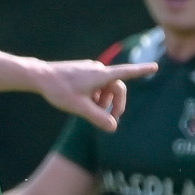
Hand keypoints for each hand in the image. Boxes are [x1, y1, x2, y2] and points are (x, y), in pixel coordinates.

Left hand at [24, 58, 156, 131]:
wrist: (39, 77)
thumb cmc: (60, 90)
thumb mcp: (80, 108)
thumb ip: (98, 118)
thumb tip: (114, 127)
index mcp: (101, 75)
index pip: (126, 72)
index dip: (141, 71)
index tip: (155, 67)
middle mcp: (98, 70)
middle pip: (116, 87)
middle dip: (116, 104)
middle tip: (112, 120)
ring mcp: (90, 70)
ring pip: (105, 88)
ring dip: (104, 101)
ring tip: (92, 112)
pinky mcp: (83, 72)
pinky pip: (96, 85)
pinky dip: (96, 95)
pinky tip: (84, 103)